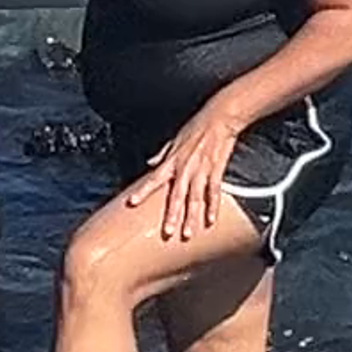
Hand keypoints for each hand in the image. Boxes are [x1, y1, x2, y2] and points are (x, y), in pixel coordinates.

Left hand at [134, 120, 245, 252]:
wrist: (219, 118)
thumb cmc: (196, 127)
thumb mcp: (174, 139)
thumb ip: (162, 154)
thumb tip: (150, 163)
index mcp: (173, 160)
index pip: (154, 179)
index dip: (143, 191)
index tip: (132, 203)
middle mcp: (185, 168)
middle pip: (177, 195)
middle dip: (172, 215)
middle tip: (167, 232)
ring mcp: (201, 170)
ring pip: (195, 198)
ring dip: (191, 217)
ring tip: (188, 234)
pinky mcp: (216, 170)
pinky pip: (214, 192)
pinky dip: (213, 207)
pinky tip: (211, 220)